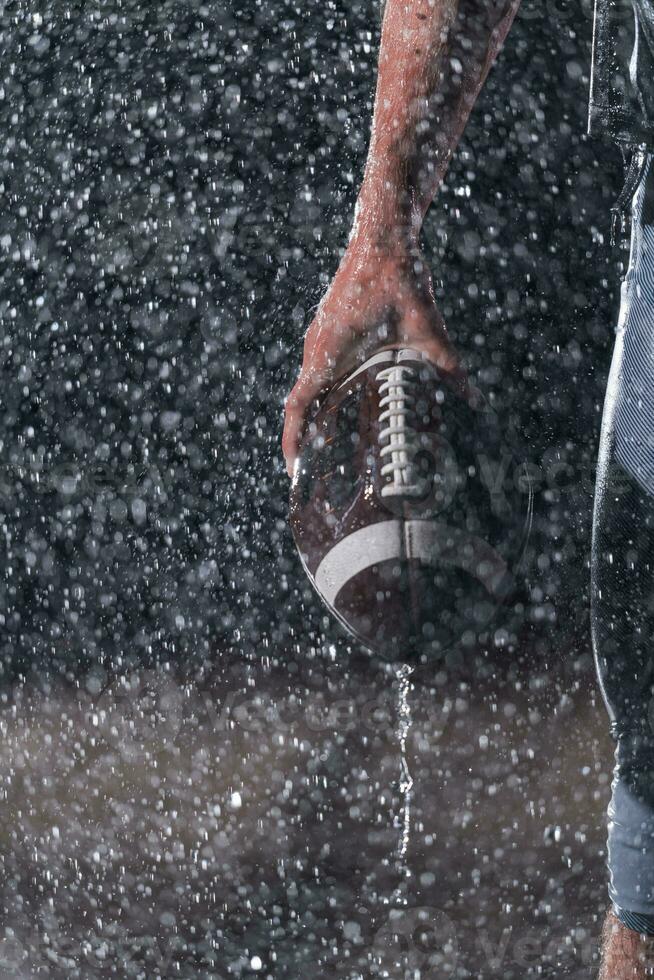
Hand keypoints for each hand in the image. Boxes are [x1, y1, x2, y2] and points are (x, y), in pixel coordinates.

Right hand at [282, 237, 466, 475]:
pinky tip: (341, 409)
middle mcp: (316, 348)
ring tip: (326, 449)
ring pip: (307, 387)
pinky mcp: (327, 331)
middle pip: (300, 404)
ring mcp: (318, 339)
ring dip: (312, 417)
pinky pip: (316, 372)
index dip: (292, 443)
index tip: (295, 471)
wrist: (382, 234)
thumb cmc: (397, 276)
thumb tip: (473, 399)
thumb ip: (448, 367)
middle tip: (315, 474)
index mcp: (328, 352)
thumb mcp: (427, 328)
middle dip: (303, 440)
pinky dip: (321, 396)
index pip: (297, 407)